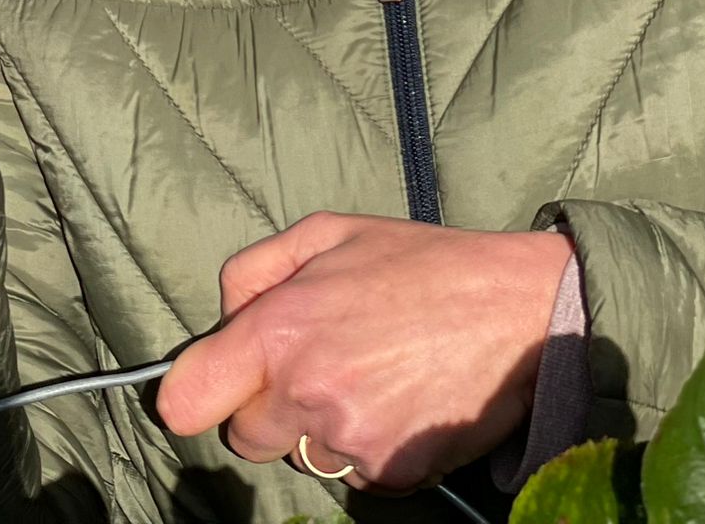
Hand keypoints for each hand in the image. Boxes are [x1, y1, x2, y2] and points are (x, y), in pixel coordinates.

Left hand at [156, 212, 573, 491]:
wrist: (516, 308)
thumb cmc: (419, 262)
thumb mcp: (326, 232)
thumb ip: (253, 271)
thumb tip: (224, 316)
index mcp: (280, 330)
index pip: (188, 398)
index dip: (191, 394)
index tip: (207, 387)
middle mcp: (307, 392)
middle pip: (244, 437)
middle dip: (266, 407)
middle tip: (314, 363)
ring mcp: (351, 440)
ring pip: (301, 455)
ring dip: (318, 426)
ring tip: (369, 371)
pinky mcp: (392, 473)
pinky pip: (353, 472)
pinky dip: (366, 445)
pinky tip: (398, 399)